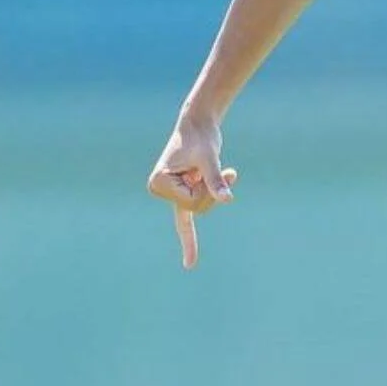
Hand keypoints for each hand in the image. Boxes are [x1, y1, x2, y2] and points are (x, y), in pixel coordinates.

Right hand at [146, 115, 238, 269]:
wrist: (199, 122)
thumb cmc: (201, 136)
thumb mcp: (209, 157)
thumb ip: (215, 179)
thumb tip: (227, 198)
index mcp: (158, 183)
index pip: (191, 203)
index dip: (207, 188)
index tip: (205, 169)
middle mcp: (160, 190)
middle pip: (196, 209)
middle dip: (213, 191)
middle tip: (219, 168)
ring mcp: (171, 193)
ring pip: (201, 209)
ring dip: (217, 191)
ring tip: (222, 170)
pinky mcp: (182, 193)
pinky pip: (185, 221)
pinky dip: (189, 240)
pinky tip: (189, 263)